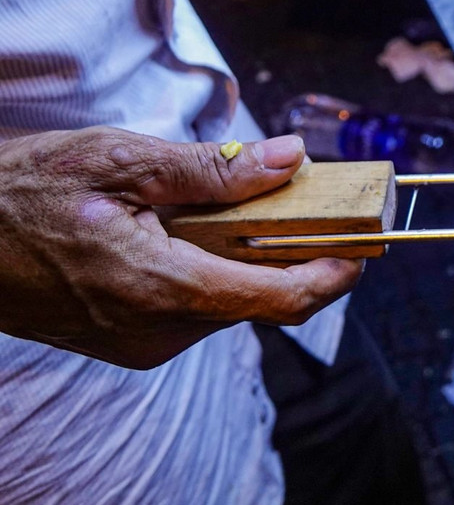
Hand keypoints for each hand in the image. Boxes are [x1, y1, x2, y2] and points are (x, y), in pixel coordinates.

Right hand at [0, 127, 361, 368]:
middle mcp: (157, 331)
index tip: (368, 239)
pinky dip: (217, 268)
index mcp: (159, 288)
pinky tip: (194, 229)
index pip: (282, 298)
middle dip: (296, 248)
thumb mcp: (118, 161)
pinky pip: (199, 306)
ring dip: (252, 255)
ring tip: (235, 201)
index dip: (337, 271)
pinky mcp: (130, 341)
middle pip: (263, 297)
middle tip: (308, 192)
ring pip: (233, 301)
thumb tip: (291, 161)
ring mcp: (142, 344)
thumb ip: (212, 169)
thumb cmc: (20, 193)